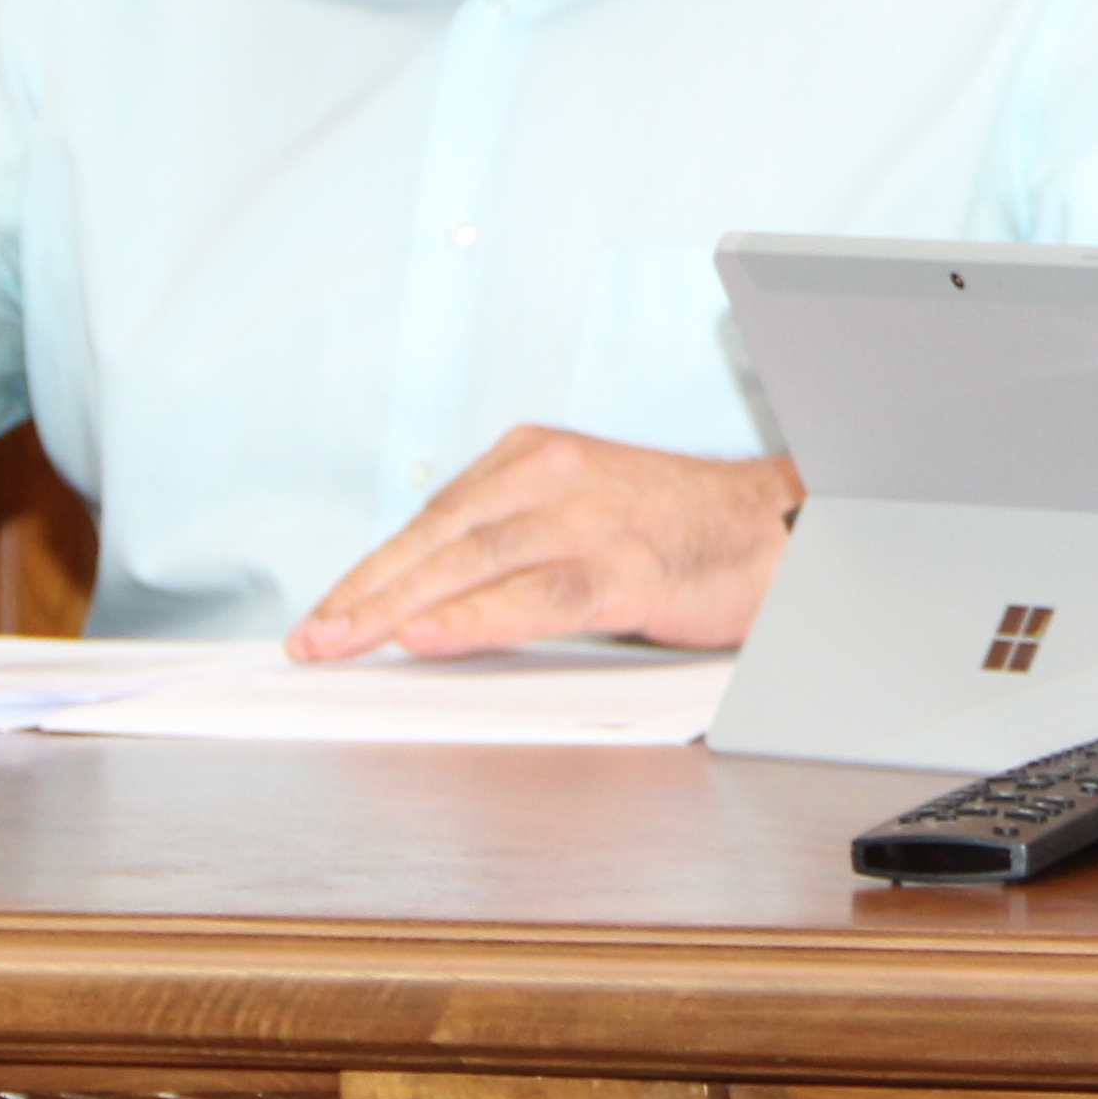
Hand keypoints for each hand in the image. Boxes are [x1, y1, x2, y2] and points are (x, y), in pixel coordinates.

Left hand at [288, 428, 800, 660]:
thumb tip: (428, 599)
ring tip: (345, 641)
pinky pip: (536, 595)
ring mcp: (591, 519)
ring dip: (398, 607)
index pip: (433, 518)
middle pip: (439, 538)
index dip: (372, 570)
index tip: (327, 613)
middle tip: (313, 639)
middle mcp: (555, 477)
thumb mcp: (584, 512)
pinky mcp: (627, 568)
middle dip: (366, 592)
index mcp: (537, 457)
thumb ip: (512, 543)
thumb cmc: (683, 529)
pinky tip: (427, 636)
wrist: (784, 525)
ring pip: (474, 562)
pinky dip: (475, 617)